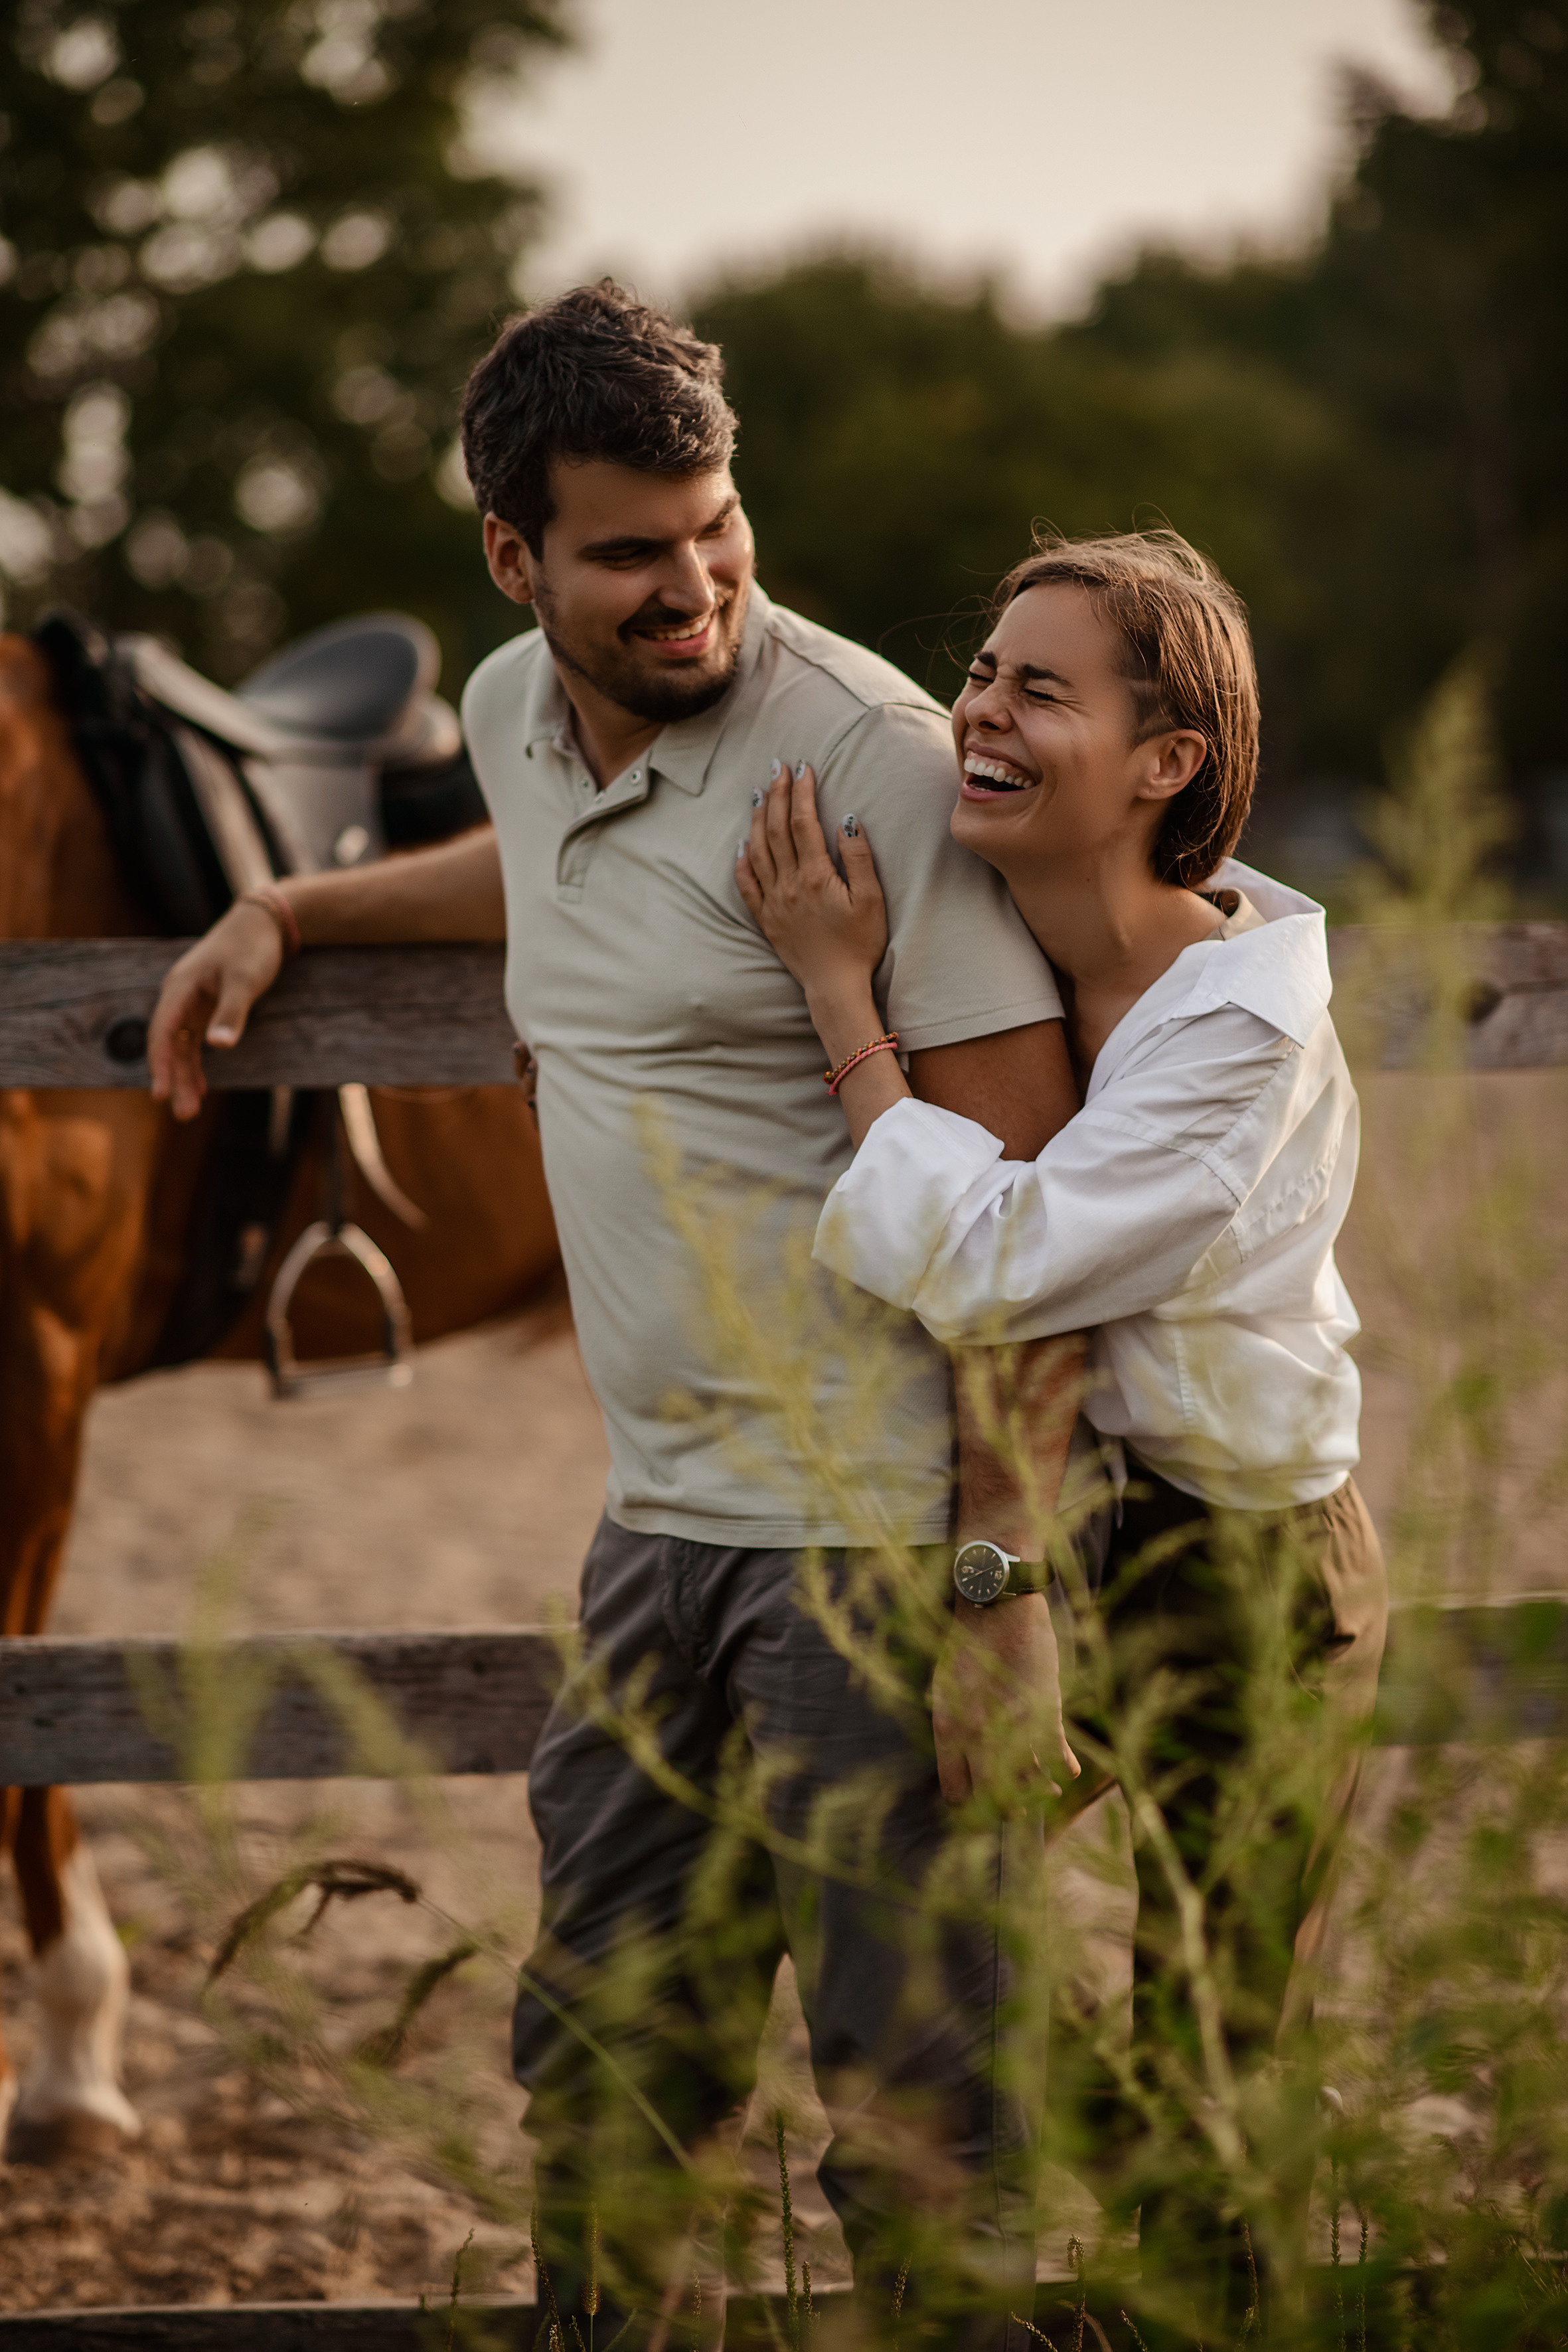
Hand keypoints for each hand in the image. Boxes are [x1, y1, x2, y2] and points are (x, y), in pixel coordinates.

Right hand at [147, 901, 284, 1119]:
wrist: (264, 923)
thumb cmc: (253, 948)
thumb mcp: (245, 980)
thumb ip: (232, 1013)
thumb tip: (218, 1046)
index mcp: (180, 988)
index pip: (162, 1032)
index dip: (160, 1064)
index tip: (159, 1093)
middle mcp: (179, 996)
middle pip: (170, 1044)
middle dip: (174, 1079)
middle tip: (183, 1114)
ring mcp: (191, 1002)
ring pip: (181, 1046)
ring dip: (184, 1075)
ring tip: (189, 1110)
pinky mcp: (205, 1006)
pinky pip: (193, 1040)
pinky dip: (196, 1062)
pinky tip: (200, 1086)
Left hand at [735, 760, 887, 1010]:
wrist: (834, 986)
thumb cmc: (859, 944)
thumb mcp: (871, 899)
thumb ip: (858, 858)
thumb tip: (846, 820)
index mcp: (814, 875)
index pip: (802, 822)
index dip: (801, 792)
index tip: (803, 768)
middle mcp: (788, 884)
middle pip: (775, 829)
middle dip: (776, 794)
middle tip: (778, 768)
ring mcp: (773, 901)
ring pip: (758, 850)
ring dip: (757, 818)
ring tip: (759, 793)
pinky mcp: (766, 918)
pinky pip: (746, 883)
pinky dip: (743, 860)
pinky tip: (743, 844)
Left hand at [932, 1592, 1080, 1806]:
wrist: (997, 1606)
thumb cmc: (967, 1644)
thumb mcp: (946, 1689)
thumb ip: (954, 1728)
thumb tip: (964, 1760)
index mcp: (947, 1730)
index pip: (956, 1793)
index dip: (971, 1809)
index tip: (983, 1811)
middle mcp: (978, 1736)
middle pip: (997, 1799)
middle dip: (1010, 1809)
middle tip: (1019, 1809)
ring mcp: (1013, 1726)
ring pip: (1032, 1784)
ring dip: (1043, 1792)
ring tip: (1050, 1792)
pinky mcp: (1045, 1712)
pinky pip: (1058, 1756)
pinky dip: (1066, 1766)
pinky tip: (1070, 1769)